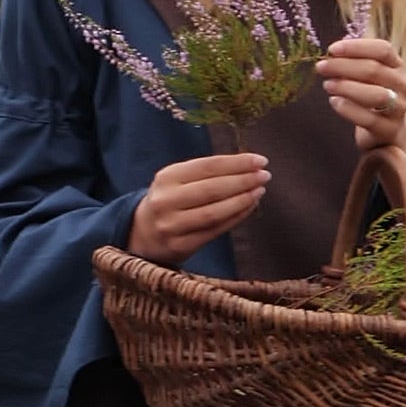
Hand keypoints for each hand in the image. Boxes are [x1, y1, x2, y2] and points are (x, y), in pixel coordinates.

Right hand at [128, 153, 268, 263]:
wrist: (141, 233)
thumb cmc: (169, 201)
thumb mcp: (177, 180)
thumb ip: (206, 173)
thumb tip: (247, 166)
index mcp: (167, 177)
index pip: (208, 166)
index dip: (237, 163)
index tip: (260, 160)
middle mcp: (166, 200)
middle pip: (212, 189)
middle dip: (243, 181)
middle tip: (265, 176)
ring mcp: (172, 225)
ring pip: (214, 212)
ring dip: (242, 201)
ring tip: (260, 191)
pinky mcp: (180, 246)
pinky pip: (215, 230)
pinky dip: (235, 218)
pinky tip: (250, 208)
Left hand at [316, 36, 405, 148]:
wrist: (387, 129)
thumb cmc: (371, 95)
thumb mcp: (366, 75)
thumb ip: (353, 62)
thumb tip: (331, 55)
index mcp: (396, 65)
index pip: (382, 49)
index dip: (357, 47)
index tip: (332, 49)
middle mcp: (401, 84)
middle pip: (375, 70)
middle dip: (344, 67)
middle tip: (321, 67)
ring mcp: (398, 108)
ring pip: (376, 95)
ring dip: (347, 88)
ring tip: (327, 85)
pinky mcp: (389, 129)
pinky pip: (369, 119)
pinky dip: (348, 109)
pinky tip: (334, 102)